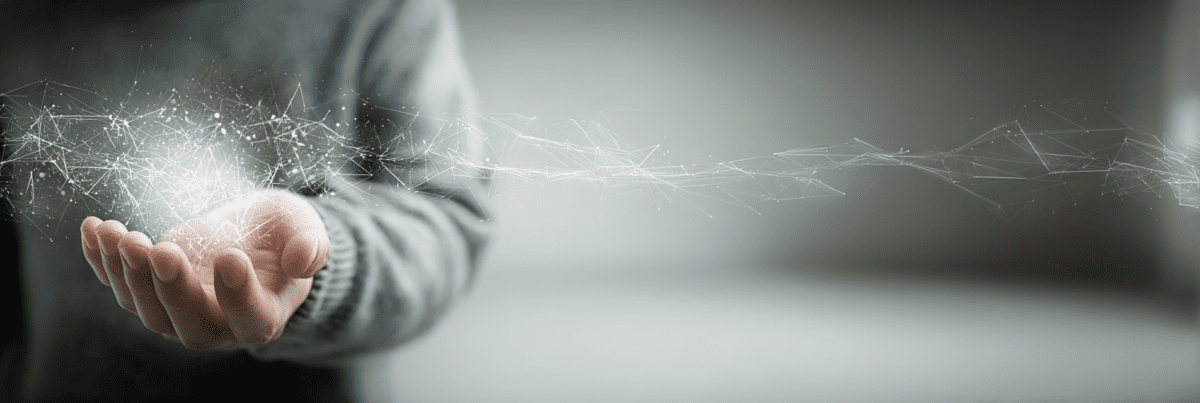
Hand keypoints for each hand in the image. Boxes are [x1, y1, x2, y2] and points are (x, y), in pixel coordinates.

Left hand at [80, 189, 329, 349]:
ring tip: (121, 234)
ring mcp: (179, 314)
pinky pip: (120, 286)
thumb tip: (304, 261)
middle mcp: (219, 326)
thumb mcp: (304, 229)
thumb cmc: (282, 235)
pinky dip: (102, 260)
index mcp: (263, 316)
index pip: (251, 318)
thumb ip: (311, 245)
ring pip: (148, 310)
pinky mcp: (151, 294)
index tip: (230, 257)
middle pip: (189, 323)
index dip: (238, 295)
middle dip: (170, 288)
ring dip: (129, 274)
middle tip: (159, 249)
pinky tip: (94, 228)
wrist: (253, 236)